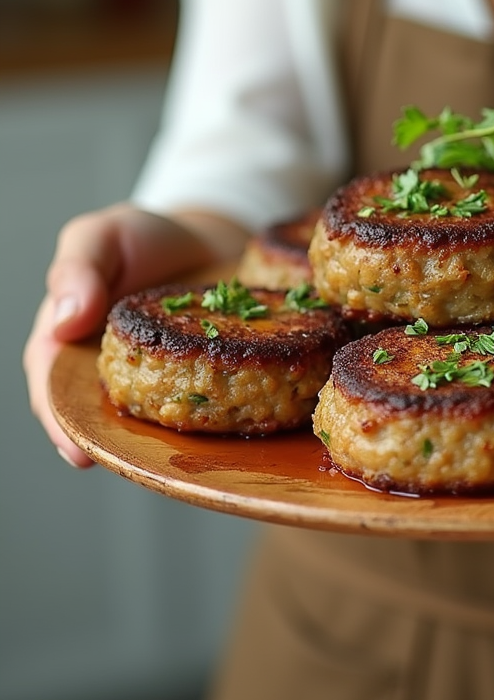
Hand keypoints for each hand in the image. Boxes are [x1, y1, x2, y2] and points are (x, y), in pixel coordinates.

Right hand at [23, 203, 248, 467]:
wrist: (210, 237)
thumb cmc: (144, 239)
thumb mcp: (103, 236)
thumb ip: (78, 269)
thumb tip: (67, 319)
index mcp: (70, 343)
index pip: (53, 389)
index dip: (62, 424)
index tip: (77, 451)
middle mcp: (112, 375)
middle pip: (101, 420)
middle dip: (115, 445)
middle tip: (132, 463)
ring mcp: (162, 384)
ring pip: (154, 425)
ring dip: (167, 443)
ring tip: (183, 459)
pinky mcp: (209, 382)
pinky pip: (207, 408)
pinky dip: (218, 418)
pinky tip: (235, 426)